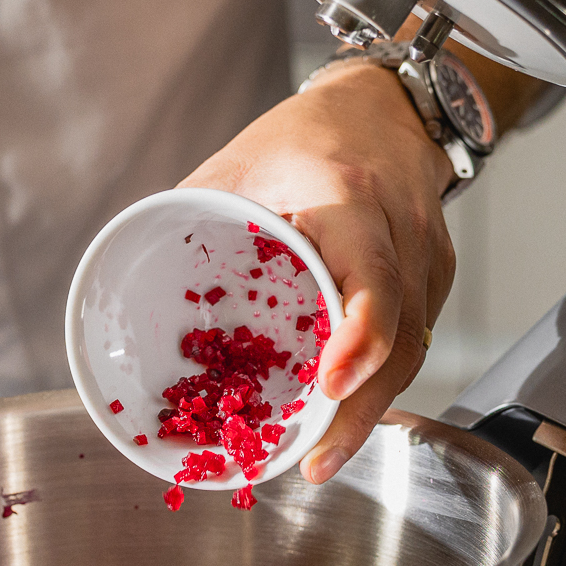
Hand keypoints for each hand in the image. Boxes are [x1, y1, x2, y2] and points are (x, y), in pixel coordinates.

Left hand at [179, 60, 455, 483]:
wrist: (383, 105)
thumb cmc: (304, 135)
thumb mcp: (234, 167)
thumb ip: (192, 223)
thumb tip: (128, 295)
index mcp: (348, 197)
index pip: (374, 280)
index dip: (359, 340)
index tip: (329, 388)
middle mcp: (401, 230)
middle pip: (401, 338)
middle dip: (360, 411)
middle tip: (316, 460)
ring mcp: (430, 256)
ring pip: (414, 350)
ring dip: (370, 410)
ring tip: (324, 453)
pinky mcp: (437, 277)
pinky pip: (416, 339)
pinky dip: (382, 381)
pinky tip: (348, 413)